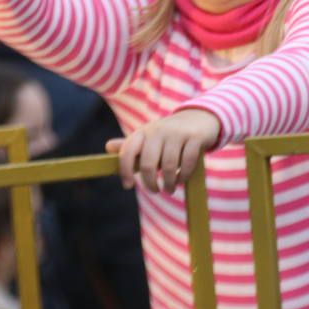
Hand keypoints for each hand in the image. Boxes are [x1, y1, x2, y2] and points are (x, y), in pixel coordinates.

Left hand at [105, 109, 220, 193]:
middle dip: (150, 183)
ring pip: (169, 166)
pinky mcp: (195, 137)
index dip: (124, 171)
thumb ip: (131, 146)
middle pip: (148, 164)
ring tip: (169, 189)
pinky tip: (181, 180)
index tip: (128, 186)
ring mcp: (178, 133)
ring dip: (168, 183)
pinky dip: (183, 176)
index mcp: (144, 132)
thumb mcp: (149, 137)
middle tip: (155, 191)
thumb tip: (107, 147)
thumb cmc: (169, 134)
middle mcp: (158, 130)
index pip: (128, 152)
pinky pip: (187, 163)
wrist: (200, 117)